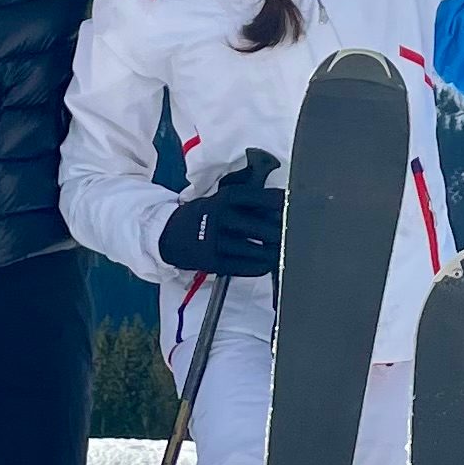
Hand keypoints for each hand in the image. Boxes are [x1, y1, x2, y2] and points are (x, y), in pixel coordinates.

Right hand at [159, 149, 284, 279]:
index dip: (277, 202)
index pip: (256, 197)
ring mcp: (214, 240)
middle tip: (296, 235)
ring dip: (272, 252)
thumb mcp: (218, 200)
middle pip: (258, 226)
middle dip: (280, 231)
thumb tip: (279, 209)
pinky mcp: (211, 260)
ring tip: (285, 253)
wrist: (167, 234)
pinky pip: (240, 266)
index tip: (294, 205)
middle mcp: (219, 217)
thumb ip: (244, 204)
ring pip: (251, 249)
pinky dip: (257, 267)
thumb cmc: (202, 215)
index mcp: (223, 198)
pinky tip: (267, 265)